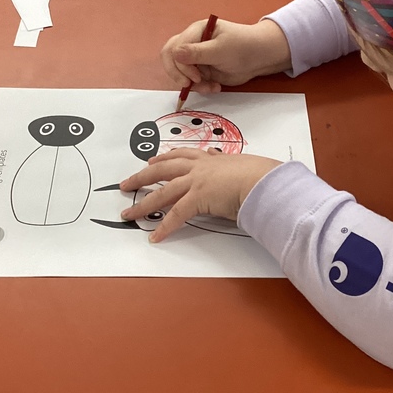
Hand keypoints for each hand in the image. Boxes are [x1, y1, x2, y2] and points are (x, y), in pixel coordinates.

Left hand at [120, 149, 281, 241]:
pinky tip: (156, 237)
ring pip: (162, 192)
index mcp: (211, 159)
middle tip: (128, 183)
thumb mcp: (244, 167)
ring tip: (129, 214)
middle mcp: (200, 167)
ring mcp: (196, 181)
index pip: (182, 155)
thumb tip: (239, 171)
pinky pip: (176, 215)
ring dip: (143, 204)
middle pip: (163, 169)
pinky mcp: (198, 198)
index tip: (153, 160)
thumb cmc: (261, 175)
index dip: (165, 158)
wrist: (264, 180)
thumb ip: (235, 170)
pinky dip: (165, 227)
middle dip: (142, 176)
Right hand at [161, 18, 291, 92]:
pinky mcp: (202, 71)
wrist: (260, 58)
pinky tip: (215, 87)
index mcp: (196, 31)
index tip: (194, 76)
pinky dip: (201, 87)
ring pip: (181, 73)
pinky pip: (192, 82)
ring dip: (193, 84)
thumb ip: (196, 53)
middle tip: (190, 84)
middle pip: (171, 58)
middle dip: (179, 74)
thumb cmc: (243, 46)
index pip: (175, 47)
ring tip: (210, 86)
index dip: (180, 64)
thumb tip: (174, 53)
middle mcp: (193, 43)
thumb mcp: (220, 49)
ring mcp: (197, 58)